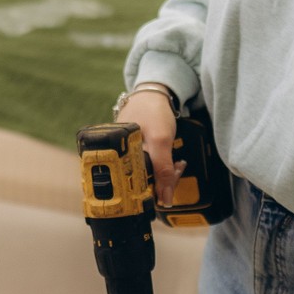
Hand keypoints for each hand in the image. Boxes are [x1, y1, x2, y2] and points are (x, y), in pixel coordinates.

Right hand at [119, 90, 180, 206]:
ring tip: (178, 165)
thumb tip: (165, 200)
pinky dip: (162, 167)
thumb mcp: (160, 140)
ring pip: (146, 176)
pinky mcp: (137, 153)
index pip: (131, 186)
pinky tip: (172, 163)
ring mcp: (128, 155)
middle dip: (163, 181)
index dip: (152, 191)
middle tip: (178, 170)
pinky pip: (148, 168)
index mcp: (116, 156)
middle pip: (140, 183)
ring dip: (164, 175)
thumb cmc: (152, 111)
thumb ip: (163, 169)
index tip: (169, 188)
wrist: (155, 93)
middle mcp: (119, 158)